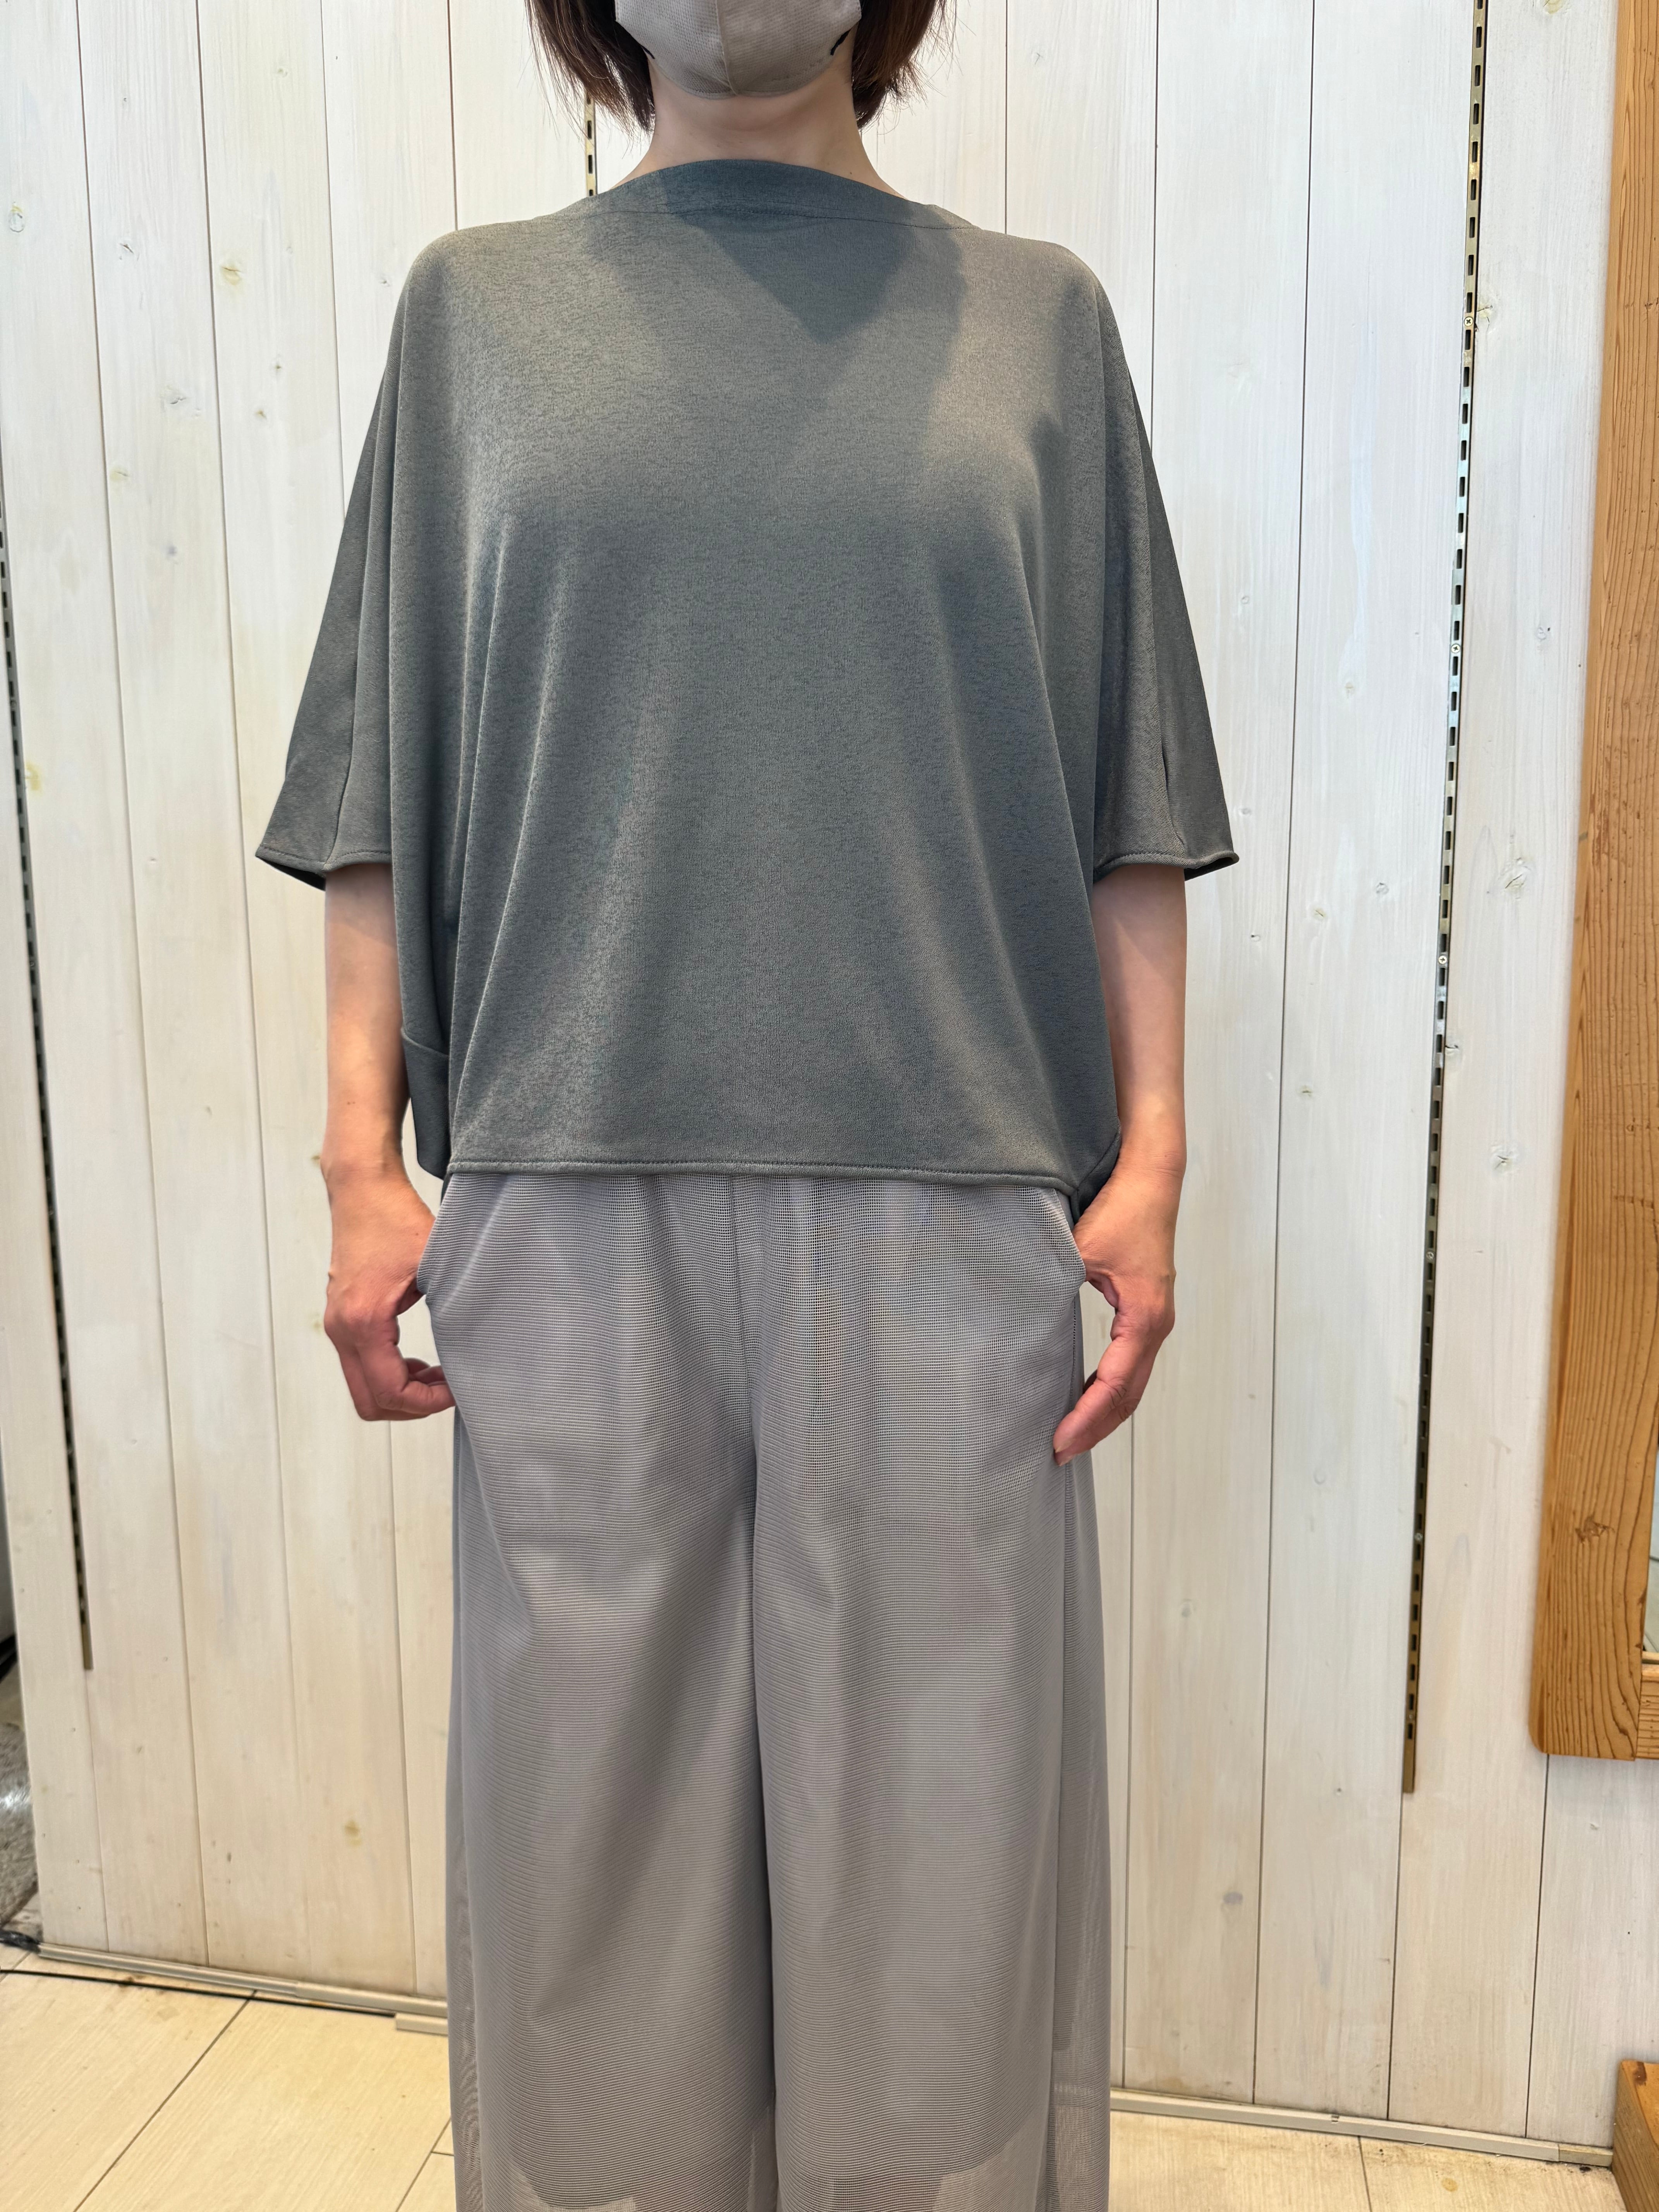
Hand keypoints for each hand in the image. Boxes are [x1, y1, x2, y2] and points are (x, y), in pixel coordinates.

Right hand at [322, 1165, 454, 1420]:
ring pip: (363, 1388)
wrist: (362, 1190)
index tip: (458, 1389)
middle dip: (412, 1407)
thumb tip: (483, 1343)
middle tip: (449, 1389)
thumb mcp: (435, 1262)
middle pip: (369, 1403)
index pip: (390, 1392)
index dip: (428, 1403)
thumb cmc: (395, 1219)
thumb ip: (454, 1305)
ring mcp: (336, 1324)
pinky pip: (361, 1366)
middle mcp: (341, 1328)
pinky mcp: (340, 1318)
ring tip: (439, 1375)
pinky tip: (421, 1361)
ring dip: (401, 1391)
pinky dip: (389, 1373)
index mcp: (364, 1321)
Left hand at [1051, 1152, 1180, 1464]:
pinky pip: (1129, 1363)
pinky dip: (1109, 1389)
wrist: (1152, 1178)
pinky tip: (1083, 1398)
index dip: (1086, 1419)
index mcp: (1144, 1317)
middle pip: (1129, 1396)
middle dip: (1095, 1428)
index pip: (1115, 1385)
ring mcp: (1154, 1319)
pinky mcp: (1145, 1310)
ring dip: (1103, 1413)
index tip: (1058, 1443)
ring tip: (1069, 1437)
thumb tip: (1017, 1315)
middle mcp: (1156, 1324)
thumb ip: (1053, 1281)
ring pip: (1132, 1383)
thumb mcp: (1081, 1247)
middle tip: (1058, 1454)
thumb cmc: (1121, 1208)